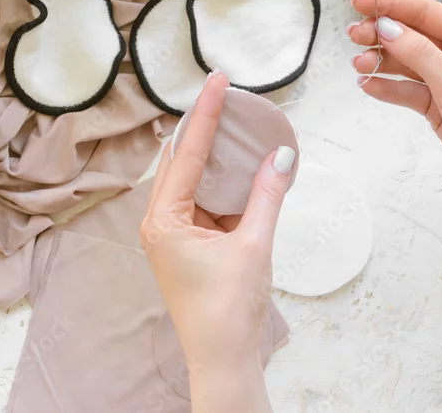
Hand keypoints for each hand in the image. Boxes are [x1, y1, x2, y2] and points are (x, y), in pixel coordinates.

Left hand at [140, 71, 293, 410]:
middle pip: (181, 161)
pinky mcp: (186, 244)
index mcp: (164, 221)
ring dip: (212, 154)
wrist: (223, 359)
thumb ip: (267, 196)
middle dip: (204, 128)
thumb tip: (282, 155)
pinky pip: (201, 200)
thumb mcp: (254, 245)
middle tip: (224, 94)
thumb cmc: (229, 310)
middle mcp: (159, 223)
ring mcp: (171, 234)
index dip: (206, 115)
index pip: (187, 154)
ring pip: (190, 180)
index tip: (218, 81)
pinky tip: (240, 165)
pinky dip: (220, 181)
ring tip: (234, 122)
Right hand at [348, 0, 441, 204]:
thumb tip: (390, 28)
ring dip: (381, 61)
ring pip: (407, 62)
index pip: (426, 12)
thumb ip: (421, 56)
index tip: (361, 2)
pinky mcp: (440, 105)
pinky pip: (408, 89)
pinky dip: (388, 87)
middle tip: (354, 36)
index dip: (391, 5)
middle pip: (412, 34)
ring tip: (360, 65)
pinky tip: (370, 85)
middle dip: (381, 33)